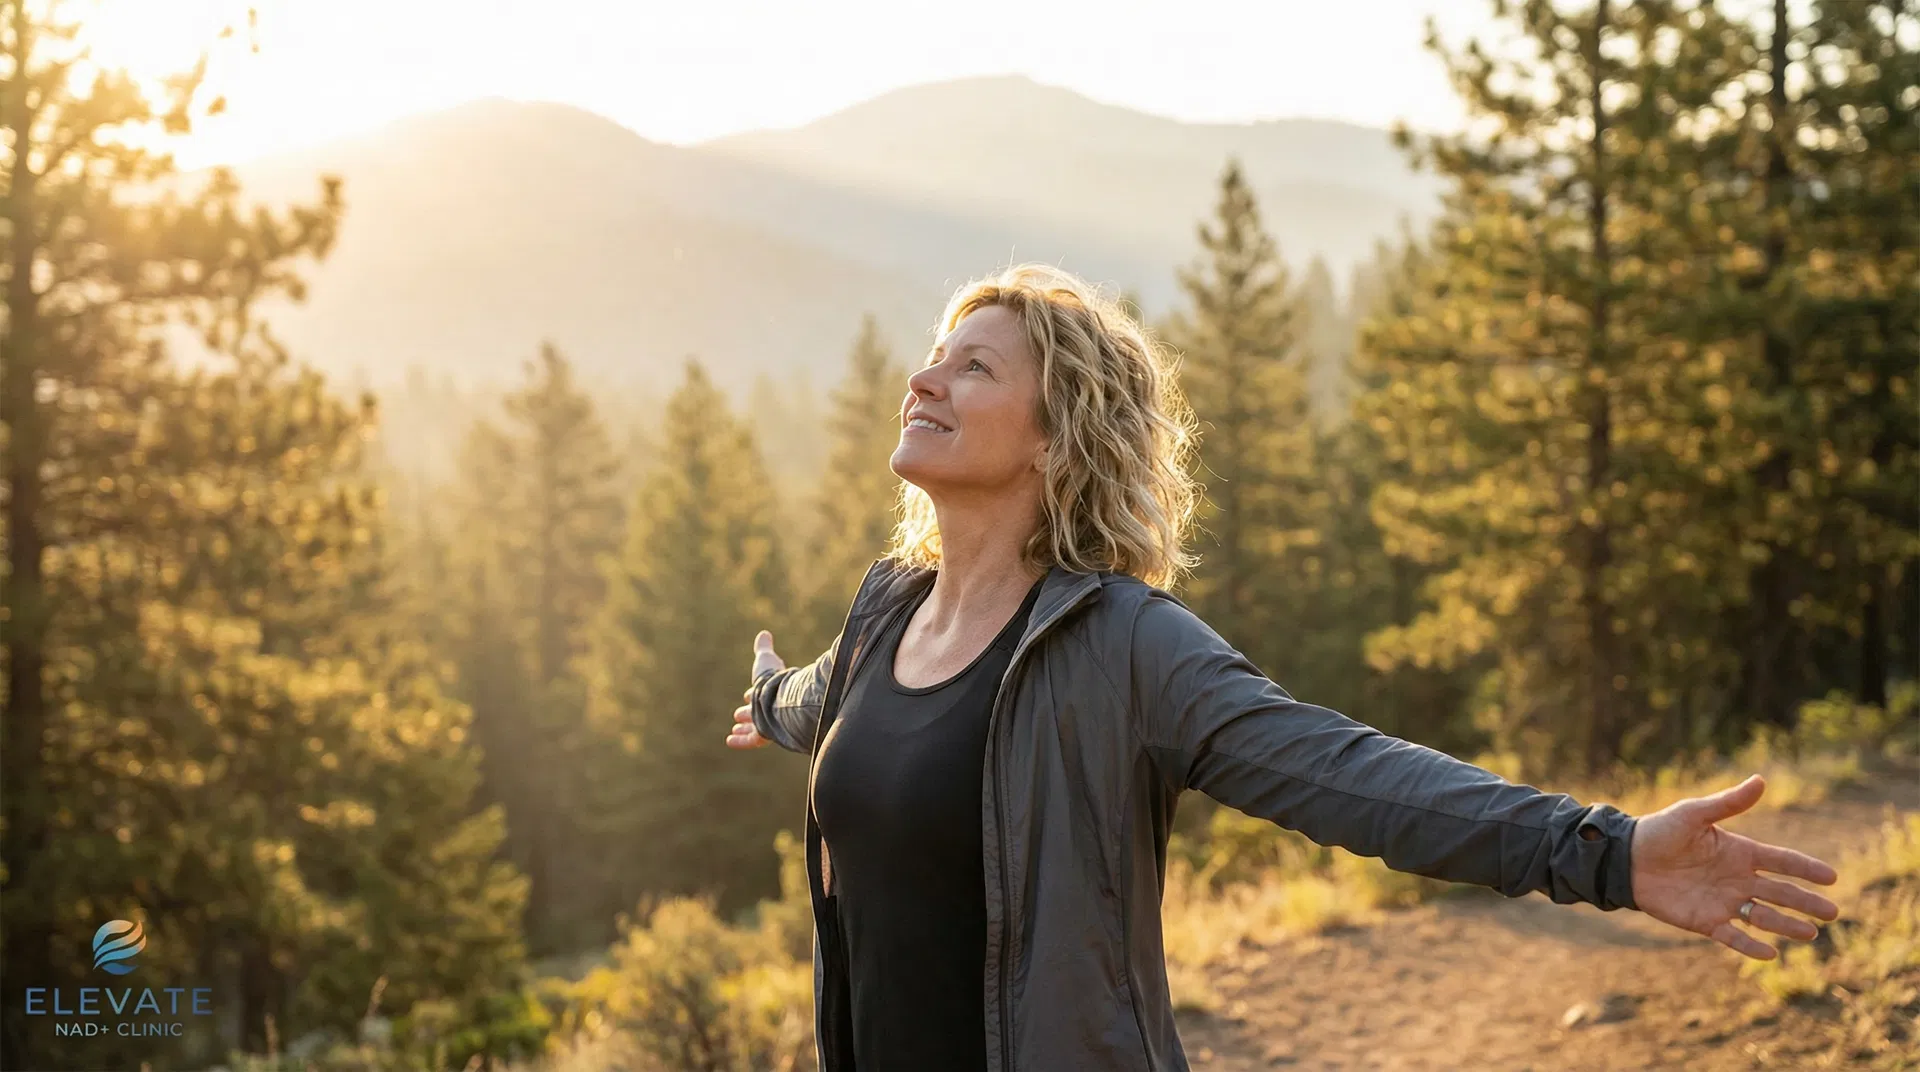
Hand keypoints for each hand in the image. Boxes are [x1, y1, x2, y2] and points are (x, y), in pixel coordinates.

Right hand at [725, 630, 785, 749]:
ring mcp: (769, 723)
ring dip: (744, 728)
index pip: (762, 695)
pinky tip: (729, 741)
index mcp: (773, 692)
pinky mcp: (764, 735)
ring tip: (734, 728)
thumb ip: (764, 649)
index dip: (754, 694)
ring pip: (755, 727)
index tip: (746, 695)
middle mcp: (772, 709)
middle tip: (739, 714)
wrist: (781, 700)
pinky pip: (752, 740)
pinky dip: (740, 741)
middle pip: (759, 712)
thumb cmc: (774, 680)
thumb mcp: (766, 661)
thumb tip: (764, 634)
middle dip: (749, 713)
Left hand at [1630, 774, 1839, 959]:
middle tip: (1832, 913)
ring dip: (1786, 925)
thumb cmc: (1660, 831)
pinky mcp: (1705, 921)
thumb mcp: (1694, 814)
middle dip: (1806, 903)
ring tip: (1810, 933)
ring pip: (1763, 917)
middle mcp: (1738, 879)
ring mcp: (1724, 901)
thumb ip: (1728, 803)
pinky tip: (1770, 953)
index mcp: (1739, 852)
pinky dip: (1750, 947)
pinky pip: (1733, 937)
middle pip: (1780, 893)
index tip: (1831, 877)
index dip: (1805, 869)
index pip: (1781, 861)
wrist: (1626, 858)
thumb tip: (1760, 780)